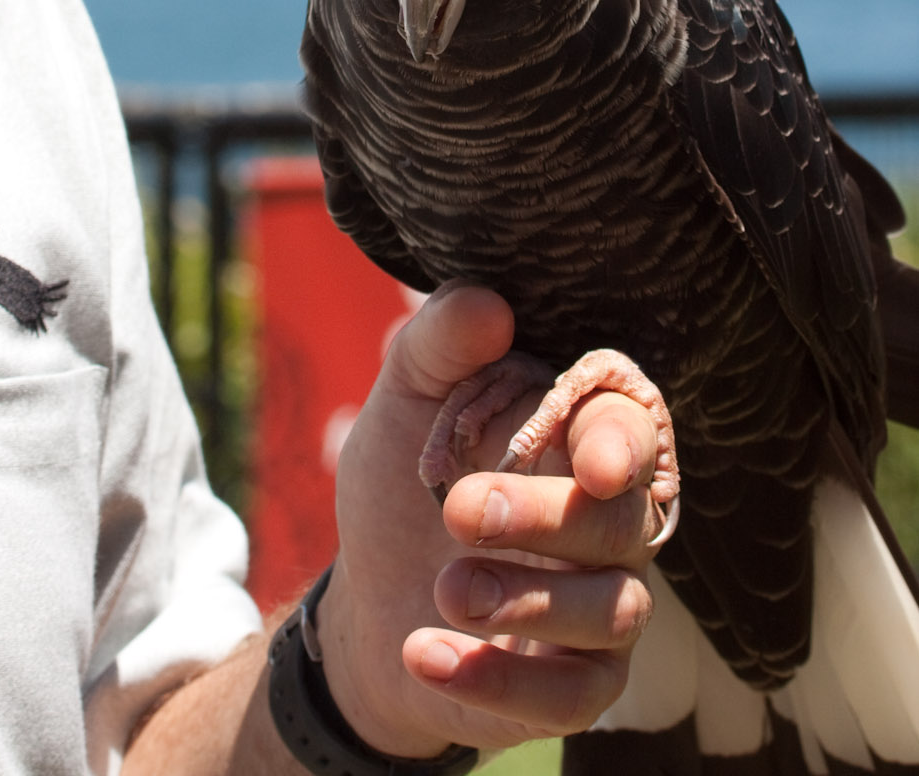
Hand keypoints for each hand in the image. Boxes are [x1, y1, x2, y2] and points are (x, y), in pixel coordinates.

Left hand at [317, 281, 668, 758]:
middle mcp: (611, 520)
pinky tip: (424, 654)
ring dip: (527, 602)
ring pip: (614, 610)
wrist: (369, 596)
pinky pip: (578, 697)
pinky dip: (503, 681)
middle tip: (457, 511)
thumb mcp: (404, 401)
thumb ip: (439, 344)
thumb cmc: (407, 480)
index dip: (622, 440)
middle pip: (620, 519)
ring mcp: (604, 605)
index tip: (594, 458)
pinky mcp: (580, 684)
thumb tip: (488, 304)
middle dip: (543, 518)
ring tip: (444, 589)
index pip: (631, 426)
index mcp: (578, 439)